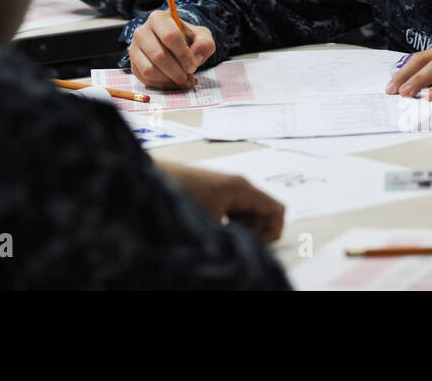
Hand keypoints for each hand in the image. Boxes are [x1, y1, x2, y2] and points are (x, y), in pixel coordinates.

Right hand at [128, 9, 214, 90]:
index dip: (183, 54)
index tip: (193, 66)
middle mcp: (142, 31)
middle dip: (177, 72)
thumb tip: (195, 57)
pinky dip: (161, 84)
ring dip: (169, 80)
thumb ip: (204, 44)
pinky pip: (145, 78)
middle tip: (188, 78)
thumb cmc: (187, 38)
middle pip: (159, 56)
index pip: (169, 36)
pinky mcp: (133, 63)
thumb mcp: (201, 36)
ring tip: (182, 81)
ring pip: (149, 70)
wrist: (174, 45)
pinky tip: (172, 82)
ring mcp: (134, 48)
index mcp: (158, 18)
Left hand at [159, 163, 284, 241]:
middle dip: (257, 233)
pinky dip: (233, 225)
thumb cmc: (182, 195)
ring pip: (250, 215)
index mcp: (243, 189)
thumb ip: (236, 238)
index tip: (254, 244)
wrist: (154, 179)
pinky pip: (237, 213)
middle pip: (265, 214)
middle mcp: (240, 187)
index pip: (277, 210)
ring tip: (224, 237)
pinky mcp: (218, 194)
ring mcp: (229, 190)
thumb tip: (248, 252)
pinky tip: (216, 231)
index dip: (273, 232)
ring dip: (244, 231)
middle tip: (236, 243)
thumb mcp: (212, 222)